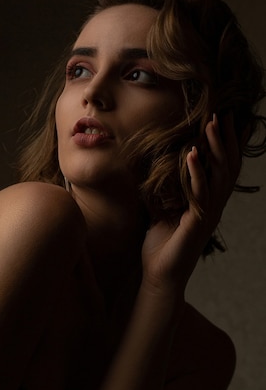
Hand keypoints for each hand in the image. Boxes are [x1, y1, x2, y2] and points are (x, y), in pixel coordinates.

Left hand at [141, 112, 240, 292]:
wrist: (160, 277)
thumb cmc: (161, 247)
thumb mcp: (162, 212)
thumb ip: (166, 192)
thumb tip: (157, 172)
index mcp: (207, 202)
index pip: (223, 168)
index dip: (229, 145)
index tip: (232, 120)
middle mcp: (213, 206)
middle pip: (228, 166)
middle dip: (226, 138)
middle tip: (225, 112)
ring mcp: (208, 214)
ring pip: (219, 175)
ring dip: (216, 148)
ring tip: (212, 124)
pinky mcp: (197, 223)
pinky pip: (200, 193)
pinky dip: (197, 172)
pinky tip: (193, 154)